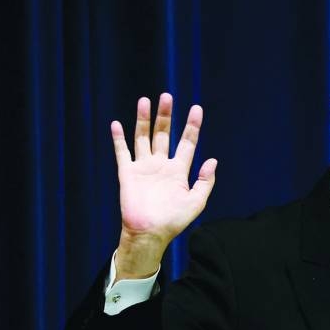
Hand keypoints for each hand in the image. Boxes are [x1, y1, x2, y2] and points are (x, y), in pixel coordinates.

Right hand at [111, 93, 216, 279]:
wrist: (150, 233)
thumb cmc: (174, 220)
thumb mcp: (196, 201)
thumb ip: (205, 181)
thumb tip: (212, 160)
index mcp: (179, 171)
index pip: (187, 142)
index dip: (192, 126)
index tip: (196, 109)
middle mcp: (161, 165)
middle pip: (164, 134)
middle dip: (166, 116)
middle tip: (167, 96)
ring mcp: (144, 168)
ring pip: (143, 138)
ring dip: (144, 120)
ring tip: (146, 101)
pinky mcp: (128, 173)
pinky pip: (122, 152)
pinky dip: (119, 138)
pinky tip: (117, 124)